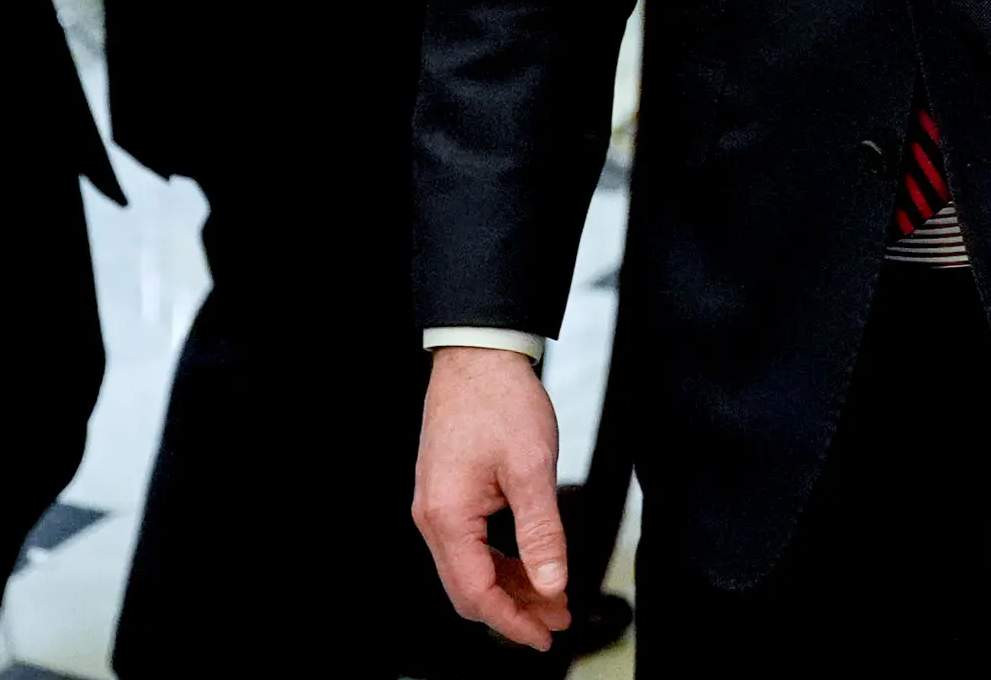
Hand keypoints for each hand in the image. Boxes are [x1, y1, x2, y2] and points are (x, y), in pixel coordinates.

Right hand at [414, 347, 570, 648]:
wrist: (478, 355)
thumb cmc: (499, 399)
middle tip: (557, 619)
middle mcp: (433, 517)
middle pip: (470, 588)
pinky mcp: (448, 495)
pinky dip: (502, 562)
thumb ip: (542, 533)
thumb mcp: (532, 468)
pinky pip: (472, 545)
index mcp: (448, 516)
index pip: (476, 593)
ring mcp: (438, 506)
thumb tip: (552, 582)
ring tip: (552, 596)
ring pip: (472, 569)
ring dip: (511, 587)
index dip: (513, 622)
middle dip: (515, 610)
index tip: (544, 635)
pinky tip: (531, 566)